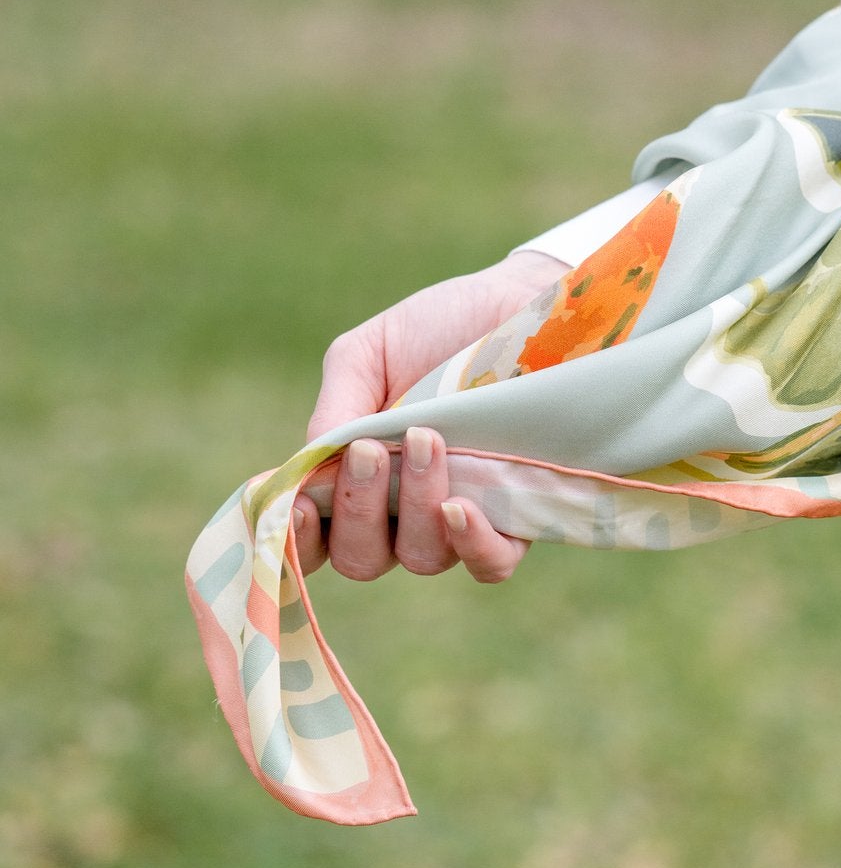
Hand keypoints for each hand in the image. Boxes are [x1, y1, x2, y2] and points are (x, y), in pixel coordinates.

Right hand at [294, 249, 566, 583]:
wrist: (518, 304)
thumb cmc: (438, 329)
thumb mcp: (368, 355)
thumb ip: (336, 410)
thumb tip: (313, 469)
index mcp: (357, 478)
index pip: (315, 540)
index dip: (297, 540)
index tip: (301, 503)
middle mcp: (402, 511)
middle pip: (362, 559)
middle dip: (357, 510)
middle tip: (370, 448)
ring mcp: (459, 517)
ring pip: (421, 557)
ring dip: (414, 504)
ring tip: (428, 438)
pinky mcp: (516, 515)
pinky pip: (490, 564)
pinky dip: (470, 544)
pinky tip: (460, 506)